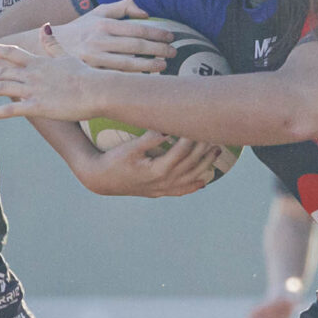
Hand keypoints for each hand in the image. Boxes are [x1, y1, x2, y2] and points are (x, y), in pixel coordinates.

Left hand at [0, 27, 106, 121]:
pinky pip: (12, 111)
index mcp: (40, 62)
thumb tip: (45, 26)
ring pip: (2, 88)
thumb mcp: (67, 56)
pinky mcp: (38, 107)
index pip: (12, 52)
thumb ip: (53, 44)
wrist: (98, 90)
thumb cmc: (86, 75)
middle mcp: (33, 74)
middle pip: (3, 71)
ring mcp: (34, 90)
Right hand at [51, 0, 175, 72]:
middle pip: (135, 46)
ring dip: (149, 65)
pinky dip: (132, 77)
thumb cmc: (81, 29)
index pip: (136, 28)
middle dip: (158, 49)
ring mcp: (93, 59)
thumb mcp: (98, 12)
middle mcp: (98, 41)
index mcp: (102, 24)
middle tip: (174, 52)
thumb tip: (146, 13)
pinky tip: (145, 78)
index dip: (157, 33)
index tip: (171, 36)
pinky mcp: (89, 73)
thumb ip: (122, 7)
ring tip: (164, 66)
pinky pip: (114, 76)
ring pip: (127, 64)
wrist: (50, 47)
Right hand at [79, 133, 227, 198]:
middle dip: (204, 150)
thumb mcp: (130, 148)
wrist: (101, 180)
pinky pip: (180, 191)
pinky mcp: (158, 192)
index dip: (193, 139)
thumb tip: (167, 129)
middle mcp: (163, 182)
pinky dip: (193, 186)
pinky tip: (203, 182)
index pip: (182, 152)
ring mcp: (162, 189)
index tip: (200, 126)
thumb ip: (150, 139)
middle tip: (216, 135)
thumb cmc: (113, 160)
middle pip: (190, 165)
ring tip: (216, 152)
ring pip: (189, 178)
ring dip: (204, 165)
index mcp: (158, 170)